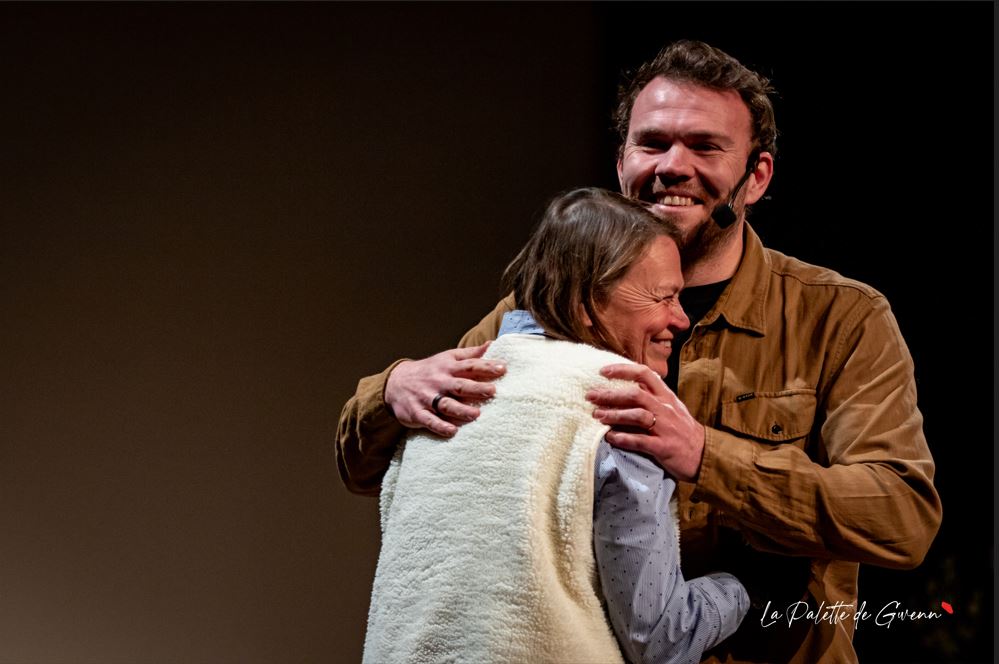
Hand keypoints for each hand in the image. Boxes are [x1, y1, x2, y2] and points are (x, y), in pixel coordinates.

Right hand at [384, 342, 505, 437]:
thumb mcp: (447, 358)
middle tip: (492, 391)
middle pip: (459, 385)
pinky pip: (429, 420)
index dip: (486, 366)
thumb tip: (491, 344)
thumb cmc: (430, 370)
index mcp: (447, 367)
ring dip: (461, 410)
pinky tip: (452, 431)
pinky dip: (440, 426)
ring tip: (476, 414)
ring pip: (446, 404)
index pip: (469, 365)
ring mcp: (427, 398)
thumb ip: (469, 354)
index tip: (503, 368)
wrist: (396, 382)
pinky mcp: (417, 413)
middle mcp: (439, 382)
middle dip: (476, 388)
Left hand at [585, 363, 704, 481]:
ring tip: (596, 416)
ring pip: (637, 416)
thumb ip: (653, 396)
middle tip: (590, 396)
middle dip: (610, 394)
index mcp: (666, 397)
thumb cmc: (683, 430)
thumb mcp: (671, 407)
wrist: (705, 455)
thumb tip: (629, 385)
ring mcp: (665, 428)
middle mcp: (665, 409)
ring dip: (614, 415)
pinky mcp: (664, 447)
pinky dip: (623, 438)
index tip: (603, 371)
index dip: (623, 370)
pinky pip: (640, 441)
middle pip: (635, 394)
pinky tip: (610, 437)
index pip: (645, 373)